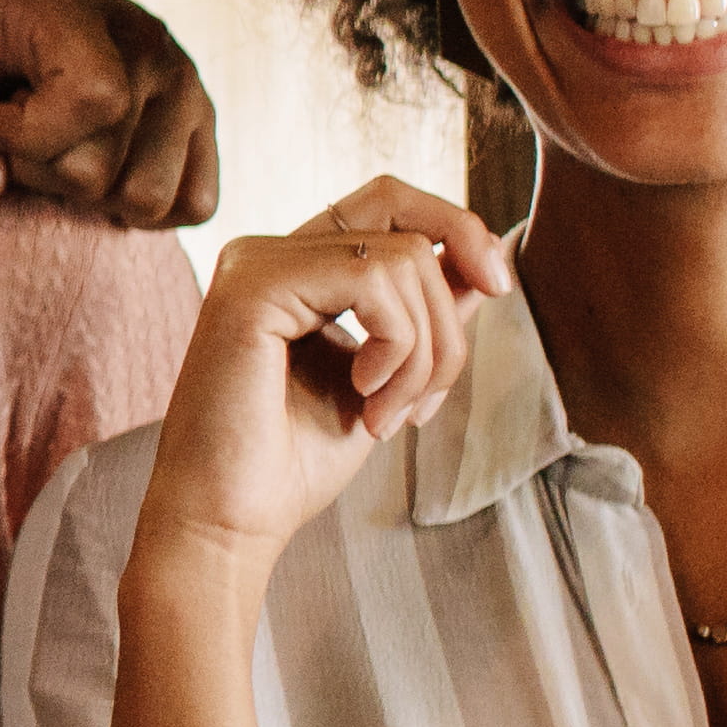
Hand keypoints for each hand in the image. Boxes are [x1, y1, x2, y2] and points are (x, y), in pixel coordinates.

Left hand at [0, 0, 225, 230]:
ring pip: (146, 197)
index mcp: (74, 7)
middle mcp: (147, 40)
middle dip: (39, 170)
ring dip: (86, 192)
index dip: (28, 136)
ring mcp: (184, 82)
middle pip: (104, 169)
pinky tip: (97, 162)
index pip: (94, 99)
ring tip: (56, 140)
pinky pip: (191, 205)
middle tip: (15, 125)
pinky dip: (136, 205)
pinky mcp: (202, 121)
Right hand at [136, 181, 513, 576]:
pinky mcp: (252, 287)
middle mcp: (268, 253)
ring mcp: (256, 263)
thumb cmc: (291, 465)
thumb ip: (422, 319)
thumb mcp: (385, 381)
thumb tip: (482, 268)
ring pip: (403, 258)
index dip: (456, 227)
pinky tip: (366, 397)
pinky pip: (373, 282)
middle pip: (402, 210)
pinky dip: (397, 346)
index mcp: (293, 271)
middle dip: (454, 294)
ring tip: (388, 416)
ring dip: (424, 351)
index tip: (497, 288)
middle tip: (431, 394)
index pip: (389, 204)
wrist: (229, 522)